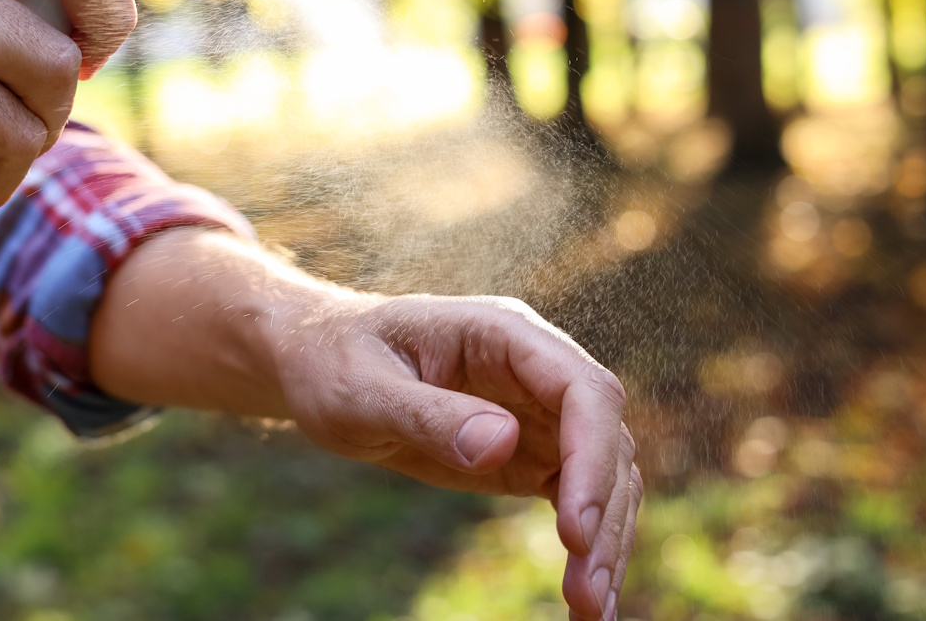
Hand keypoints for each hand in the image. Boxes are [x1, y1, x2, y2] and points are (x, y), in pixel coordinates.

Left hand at [275, 294, 638, 620]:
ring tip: (590, 611)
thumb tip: (501, 443)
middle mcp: (534, 369)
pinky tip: (583, 598)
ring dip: (606, 541)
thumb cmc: (334, 362)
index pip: (580, 389)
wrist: (318, 366)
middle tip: (586, 595)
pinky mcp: (527, 452)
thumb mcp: (362, 388)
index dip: (591, 457)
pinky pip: (576, 496)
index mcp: (503, 333)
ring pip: (605, 474)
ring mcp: (536, 411)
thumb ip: (426, 413)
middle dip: (604, 516)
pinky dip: (588, 545)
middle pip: (605, 439)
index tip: (575, 530)